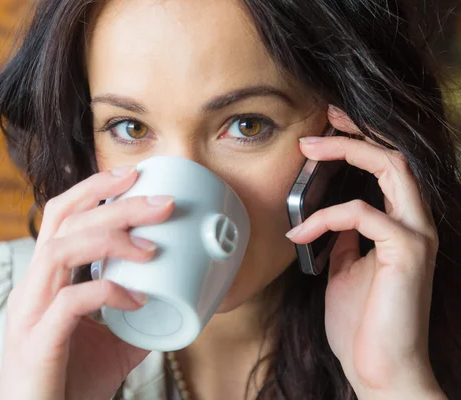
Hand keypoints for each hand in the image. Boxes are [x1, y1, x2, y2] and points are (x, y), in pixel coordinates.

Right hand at [0, 166, 174, 399]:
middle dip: (113, 202)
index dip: (94, 188)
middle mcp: (33, 286)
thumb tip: (172, 300)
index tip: (133, 175)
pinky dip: (108, 292)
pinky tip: (137, 300)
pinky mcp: (37, 340)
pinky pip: (71, 301)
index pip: (62, 215)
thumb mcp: (112, 343)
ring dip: (110, 239)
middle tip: (160, 201)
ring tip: (151, 248)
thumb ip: (134, 317)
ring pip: (61, 248)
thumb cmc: (69, 382)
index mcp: (47, 279)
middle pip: (64, 220)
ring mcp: (31, 311)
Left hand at [286, 106, 445, 398]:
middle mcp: (415, 225)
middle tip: (318, 122)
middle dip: (356, 133)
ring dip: (345, 153)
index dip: (359, 142)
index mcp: (399, 227)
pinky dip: (326, 217)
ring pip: (392, 169)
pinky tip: (300, 233)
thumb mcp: (345, 271)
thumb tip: (329, 220)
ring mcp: (416, 237)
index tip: (325, 129)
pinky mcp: (407, 253)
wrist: (379, 370)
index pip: (386, 169)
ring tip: (307, 150)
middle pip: (394, 157)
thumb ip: (343, 241)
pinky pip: (363, 215)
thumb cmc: (362, 325)